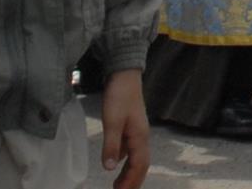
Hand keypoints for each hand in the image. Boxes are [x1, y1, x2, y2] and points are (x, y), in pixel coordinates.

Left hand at [98, 67, 151, 188]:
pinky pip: (131, 150)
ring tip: (119, 185)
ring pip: (137, 158)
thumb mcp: (112, 121)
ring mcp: (138, 131)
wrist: (124, 74)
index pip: (139, 165)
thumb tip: (109, 168)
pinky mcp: (132, 127)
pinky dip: (126, 162)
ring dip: (130, 173)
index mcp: (139, 137)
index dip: (131, 181)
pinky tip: (116, 163)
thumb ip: (111, 145)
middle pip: (141, 164)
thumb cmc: (119, 96)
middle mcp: (142, 136)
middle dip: (133, 181)